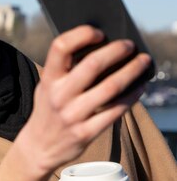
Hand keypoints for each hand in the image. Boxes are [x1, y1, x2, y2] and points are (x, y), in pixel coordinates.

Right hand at [27, 25, 149, 172]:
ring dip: (132, 71)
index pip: (61, 47)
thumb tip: (102, 47)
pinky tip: (140, 87)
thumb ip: (65, 69)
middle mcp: (59, 96)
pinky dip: (132, 96)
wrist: (38, 147)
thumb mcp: (47, 87)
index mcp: (48, 80)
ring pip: (110, 87)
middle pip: (92, 65)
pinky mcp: (85, 133)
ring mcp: (72, 116)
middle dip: (117, 50)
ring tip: (143, 62)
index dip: (82, 34)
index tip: (99, 33)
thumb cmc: (49, 109)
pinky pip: (115, 111)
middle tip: (129, 46)